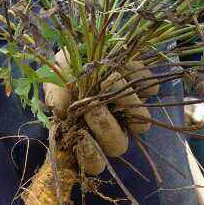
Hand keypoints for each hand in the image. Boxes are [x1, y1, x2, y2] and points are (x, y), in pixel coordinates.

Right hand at [45, 49, 158, 173]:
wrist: (86, 41)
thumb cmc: (65, 68)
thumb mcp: (53, 79)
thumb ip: (56, 95)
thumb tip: (62, 110)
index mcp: (87, 133)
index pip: (93, 163)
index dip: (90, 157)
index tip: (82, 139)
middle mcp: (112, 128)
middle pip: (118, 146)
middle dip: (105, 126)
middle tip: (94, 105)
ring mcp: (131, 111)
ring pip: (140, 123)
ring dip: (125, 101)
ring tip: (109, 78)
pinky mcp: (145, 88)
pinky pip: (150, 89)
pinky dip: (137, 75)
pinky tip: (123, 64)